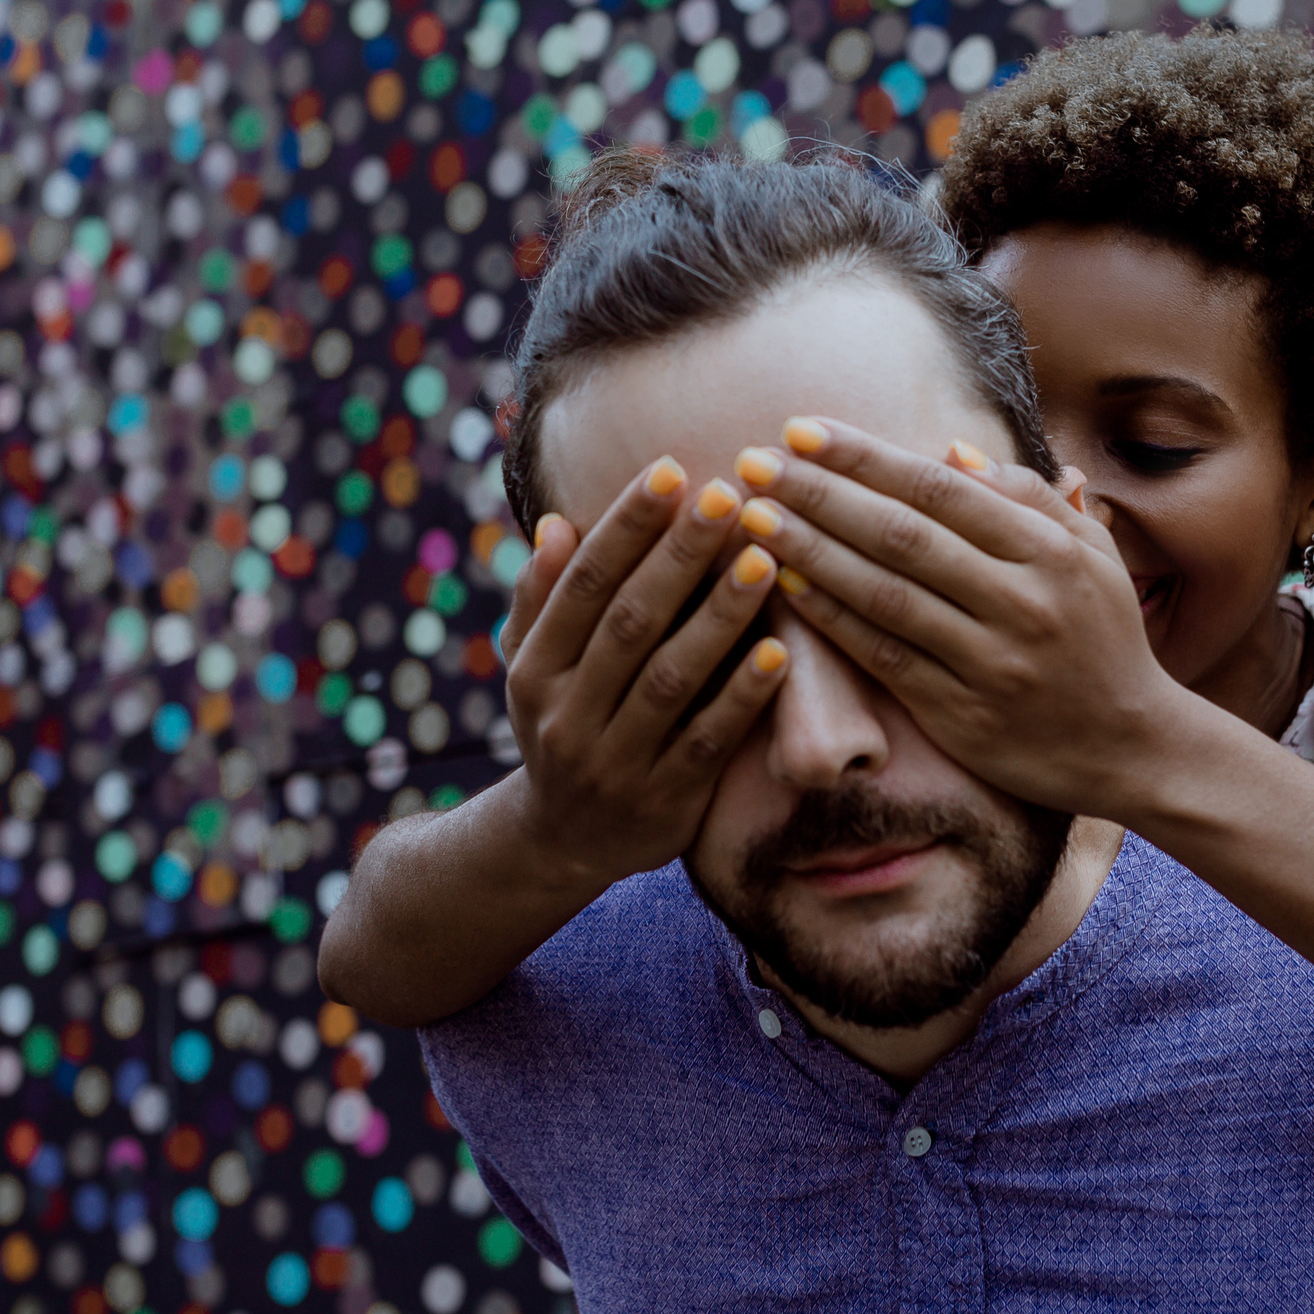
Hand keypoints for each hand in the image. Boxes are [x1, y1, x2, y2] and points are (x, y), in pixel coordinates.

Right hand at [500, 456, 789, 885]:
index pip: (583, 585)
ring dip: (720, 617)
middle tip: (730, 497)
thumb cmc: (562, 724)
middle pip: (630, 623)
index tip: (671, 470)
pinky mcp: (666, 802)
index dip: (626, 527)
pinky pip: (708, 742)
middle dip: (680, 557)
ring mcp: (616, 762)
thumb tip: (555, 523)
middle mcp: (566, 716)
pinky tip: (780, 653)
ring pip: (672, 679)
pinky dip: (743, 697)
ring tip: (766, 560)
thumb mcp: (533, 667)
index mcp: (535, 670)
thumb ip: (542, 598)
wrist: (563, 843)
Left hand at [729, 417, 1193, 819]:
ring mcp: (990, 661)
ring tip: (754, 517)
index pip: (939, 489)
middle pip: (901, 535)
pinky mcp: (963, 714)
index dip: (864, 457)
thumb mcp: (1090, 553)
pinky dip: (832, 619)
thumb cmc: (1102, 636)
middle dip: (819, 493)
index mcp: (1050, 550)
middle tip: (753, 462)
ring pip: (884, 595)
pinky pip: (884, 657)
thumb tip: (950, 453)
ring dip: (811, 552)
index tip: (801, 430)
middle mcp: (1022, 601)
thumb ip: (1027, 497)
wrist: (1132, 745)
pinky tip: (785, 587)